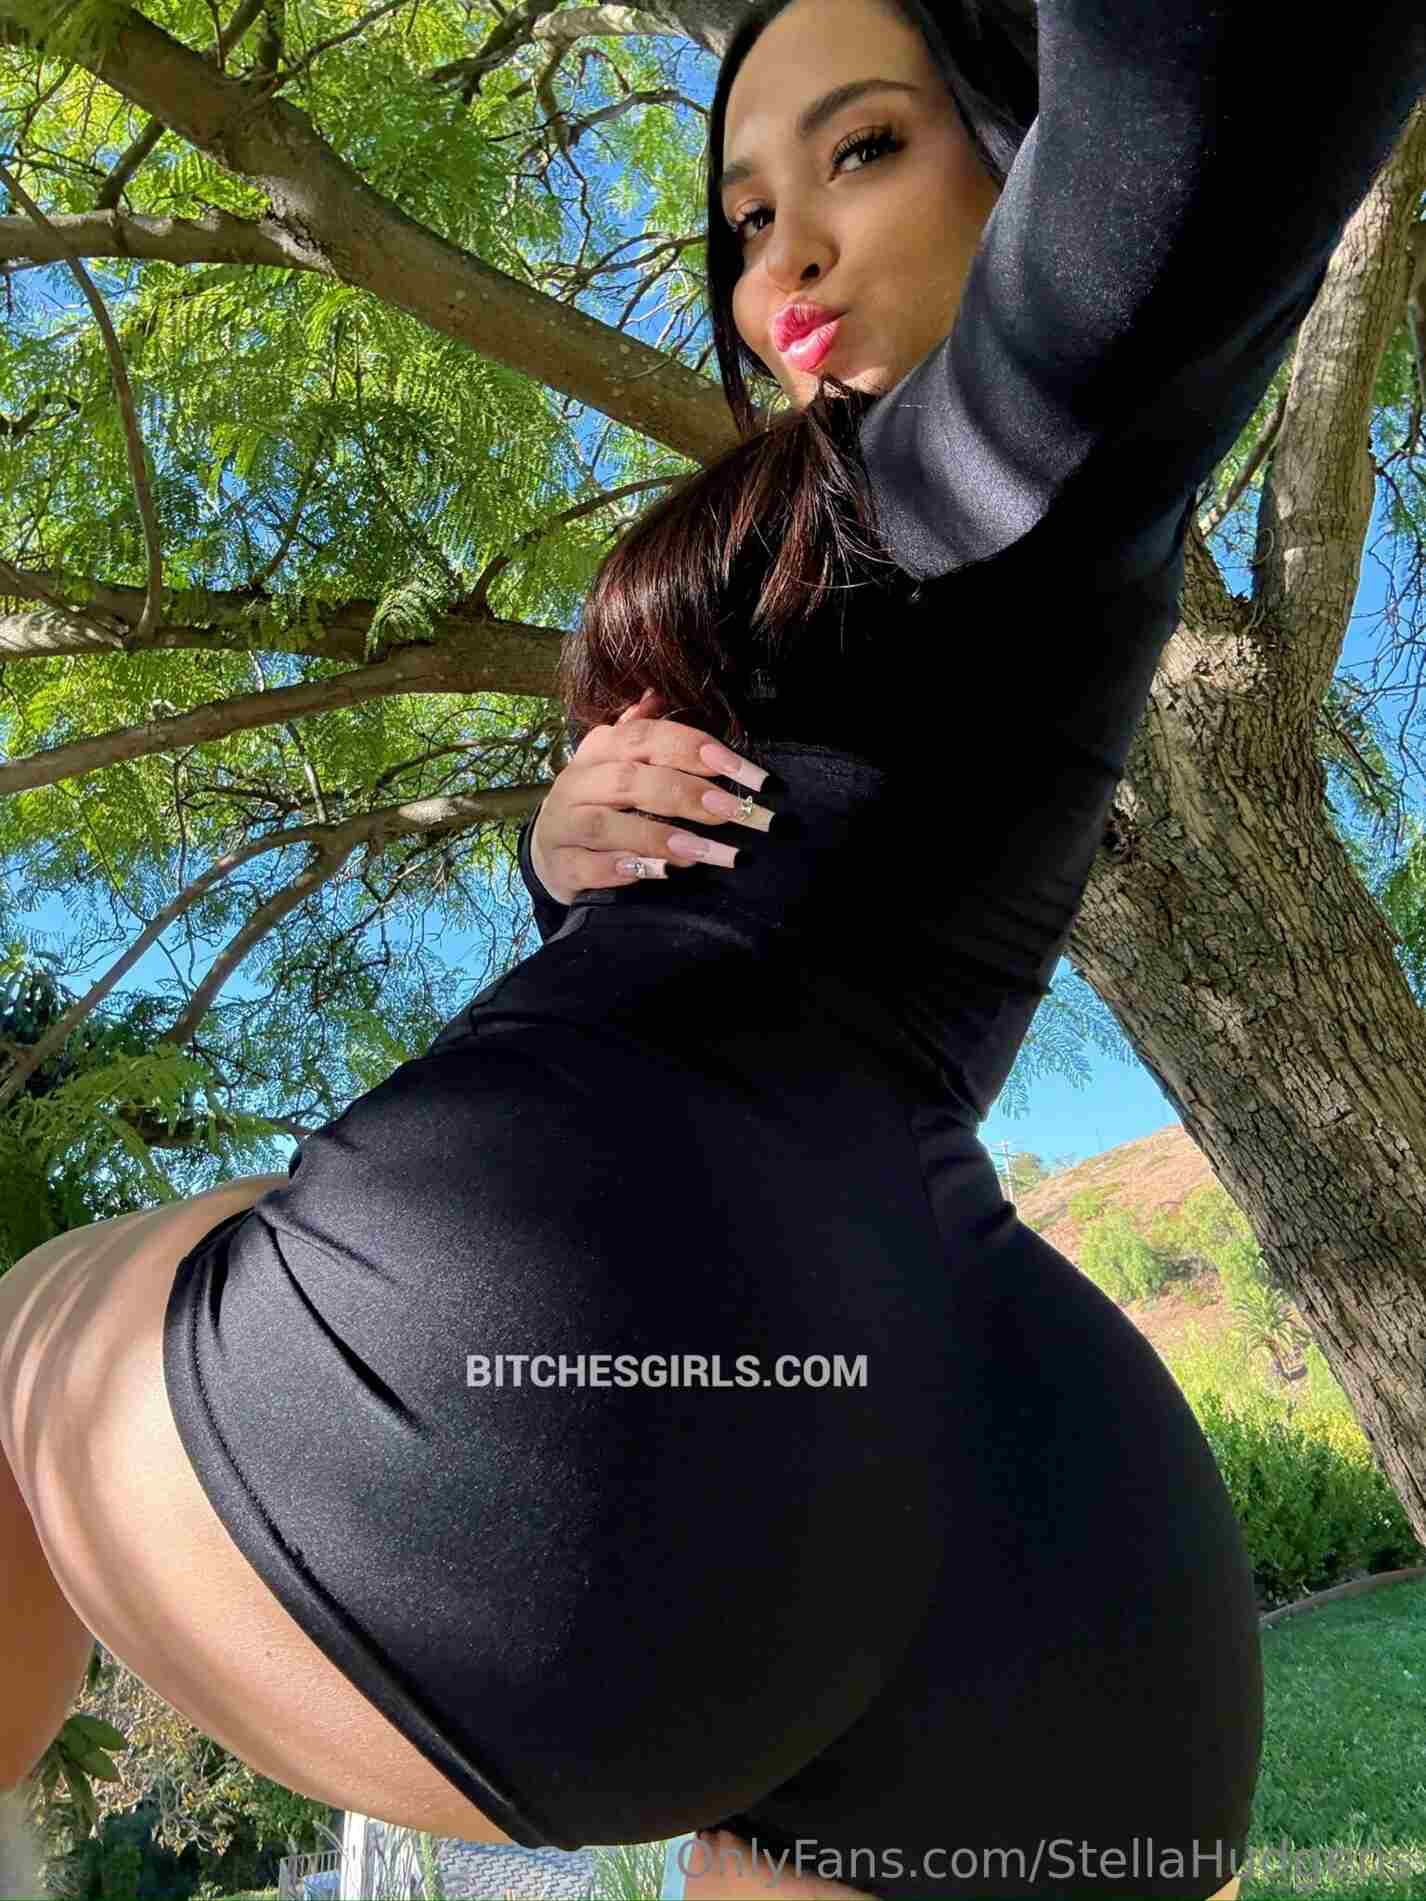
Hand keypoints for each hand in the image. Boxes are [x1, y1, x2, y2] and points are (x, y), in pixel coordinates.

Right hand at [528, 688, 775, 905]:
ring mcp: (563, 825)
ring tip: (705, 852)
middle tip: (734, 811)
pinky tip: (662, 874)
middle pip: (631, 781)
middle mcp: (577, 782)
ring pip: (607, 826)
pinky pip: (588, 867)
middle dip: (687, 795)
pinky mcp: (560, 865)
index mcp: (600, 750)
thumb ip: (641, 732)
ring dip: (660, 838)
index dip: (695, 749)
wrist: (551, 849)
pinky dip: (624, 870)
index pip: (647, 737)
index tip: (747, 772)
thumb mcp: (616, 761)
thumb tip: (658, 694)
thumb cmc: (599, 802)